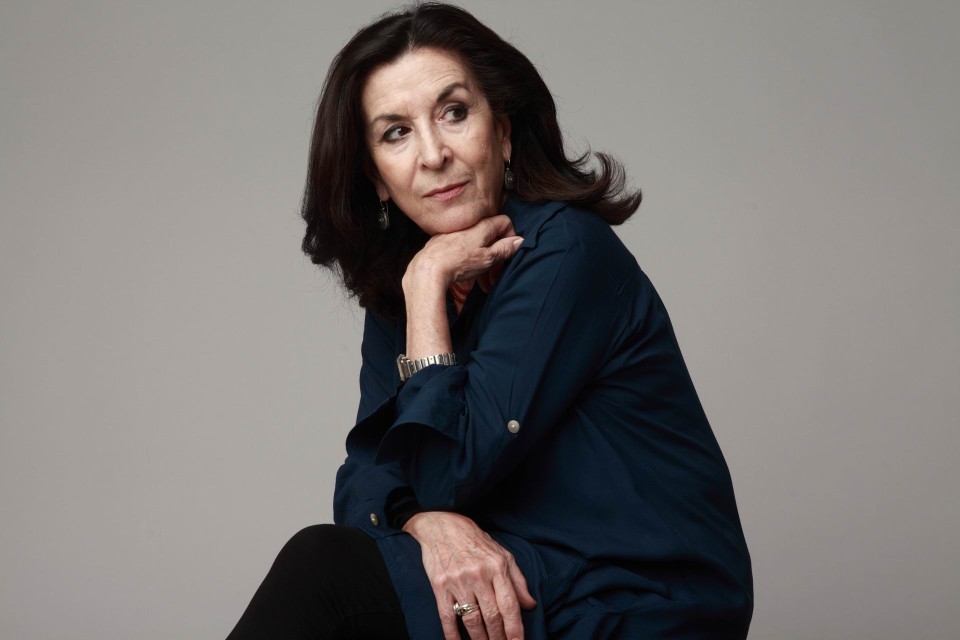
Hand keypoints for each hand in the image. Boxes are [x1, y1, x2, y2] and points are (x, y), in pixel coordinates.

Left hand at [403, 214, 522, 289]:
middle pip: (490, 237)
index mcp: (482, 226)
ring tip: (483, 284)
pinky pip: (461, 250)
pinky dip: (468, 262)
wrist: (428, 270)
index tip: (509, 252)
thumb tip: (519, 240)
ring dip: (483, 264)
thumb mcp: (488, 258)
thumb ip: (504, 248)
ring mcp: (453, 234)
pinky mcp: (441, 244)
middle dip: (497, 257)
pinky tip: (466, 278)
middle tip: (497, 276)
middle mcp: (468, 226)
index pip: (504, 222)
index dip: (510, 236)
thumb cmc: (458, 263)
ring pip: (476, 246)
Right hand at [403, 511, 536, 639]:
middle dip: (499, 638)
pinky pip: (447, 616)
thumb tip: (530, 605)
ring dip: (480, 639)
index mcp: (497, 567)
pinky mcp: (440, 585)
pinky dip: (452, 634)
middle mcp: (478, 575)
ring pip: (472, 619)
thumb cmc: (475, 541)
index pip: (509, 604)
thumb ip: (518, 580)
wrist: (442, 526)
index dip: (515, 628)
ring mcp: (458, 581)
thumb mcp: (502, 554)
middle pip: (492, 616)